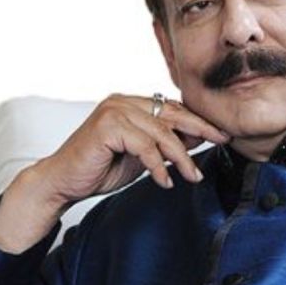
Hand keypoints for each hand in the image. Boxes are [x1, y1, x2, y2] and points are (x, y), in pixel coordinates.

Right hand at [35, 92, 229, 206]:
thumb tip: (199, 138)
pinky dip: (158, 166)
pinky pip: (144, 146)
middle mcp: (123, 101)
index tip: (221, 134)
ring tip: (192, 176)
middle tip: (222, 141)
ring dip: (181, 157)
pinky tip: (164, 181)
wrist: (63, 182)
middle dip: (201, 128)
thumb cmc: (99, 168)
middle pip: (172, 113)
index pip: (173, 108)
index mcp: (131, 103)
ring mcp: (114, 110)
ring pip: (161, 132)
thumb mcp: (142, 156)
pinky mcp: (107, 126)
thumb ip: (165, 145)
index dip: (198, 121)